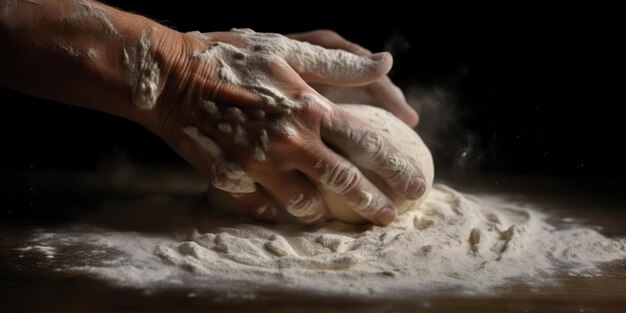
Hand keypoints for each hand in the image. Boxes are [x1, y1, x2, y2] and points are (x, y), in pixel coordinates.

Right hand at [152, 29, 425, 224]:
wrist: (170, 78)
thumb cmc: (232, 58)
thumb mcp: (289, 50)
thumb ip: (341, 63)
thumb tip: (386, 61)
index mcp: (310, 108)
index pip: (367, 145)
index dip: (396, 168)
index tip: (414, 185)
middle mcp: (291, 142)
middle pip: (345, 183)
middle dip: (374, 204)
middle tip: (388, 217)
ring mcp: (261, 166)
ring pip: (305, 204)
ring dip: (323, 211)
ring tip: (331, 213)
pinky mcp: (234, 180)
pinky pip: (264, 207)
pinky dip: (276, 209)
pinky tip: (280, 207)